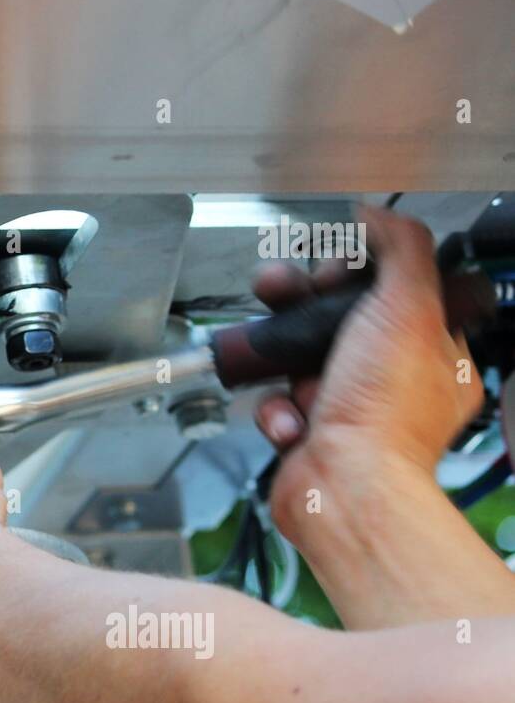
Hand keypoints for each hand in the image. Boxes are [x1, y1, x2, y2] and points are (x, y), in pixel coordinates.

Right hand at [252, 206, 482, 539]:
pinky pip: (280, 402)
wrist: (342, 486)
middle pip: (339, 320)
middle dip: (301, 302)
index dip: (358, 272)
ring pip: (301, 359)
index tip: (336, 268)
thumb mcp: (408, 305)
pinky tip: (292, 414)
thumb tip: (379, 216)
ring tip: (269, 346)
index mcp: (433, 353)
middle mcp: (393, 383)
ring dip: (279, 352)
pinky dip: (276, 406)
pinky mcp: (310, 434)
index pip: (394, 291)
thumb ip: (400, 249)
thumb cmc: (384, 413)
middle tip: (285, 290)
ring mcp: (350, 410)